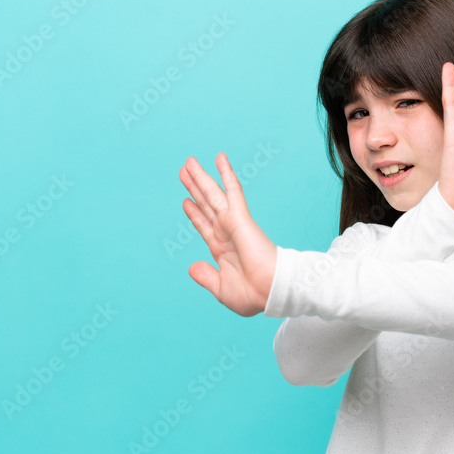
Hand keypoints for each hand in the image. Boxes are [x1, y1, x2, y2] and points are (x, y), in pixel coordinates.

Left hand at [179, 153, 278, 316]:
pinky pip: (232, 191)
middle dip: (194, 188)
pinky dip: (226, 174)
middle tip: (183, 171)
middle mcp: (226, 233)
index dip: (195, 214)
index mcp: (222, 250)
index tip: (186, 201)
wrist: (270, 291)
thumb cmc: (253, 294)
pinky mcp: (240, 217)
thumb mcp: (221, 288)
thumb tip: (192, 267)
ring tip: (188, 162)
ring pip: (213, 194)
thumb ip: (205, 276)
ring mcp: (232, 223)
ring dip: (200, 177)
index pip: (204, 225)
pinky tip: (220, 159)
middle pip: (205, 205)